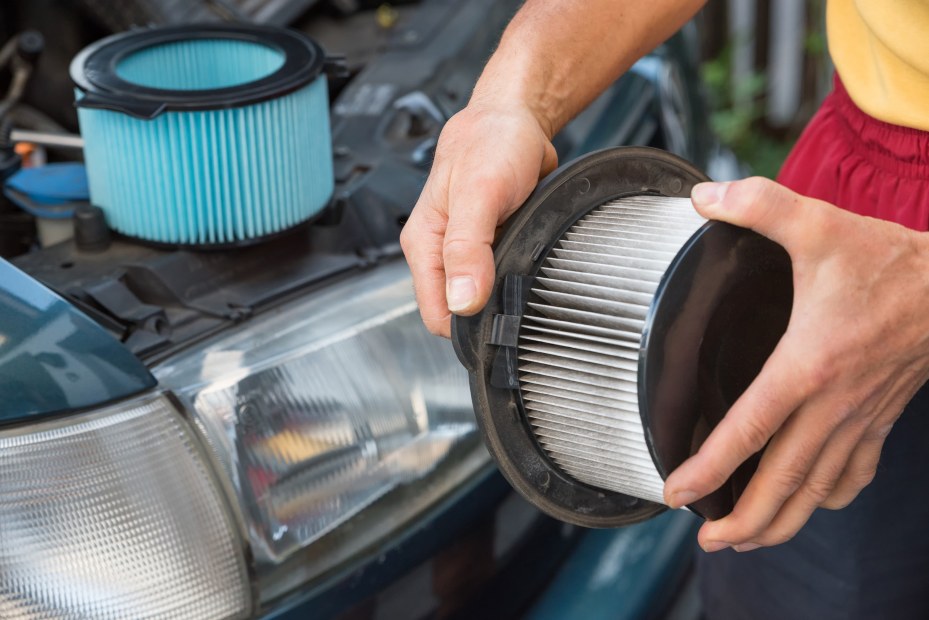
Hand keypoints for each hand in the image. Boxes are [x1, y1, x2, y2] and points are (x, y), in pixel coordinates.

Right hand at [400, 103, 557, 336]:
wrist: (515, 119)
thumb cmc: (491, 144)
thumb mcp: (477, 195)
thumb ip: (467, 249)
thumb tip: (462, 301)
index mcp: (424, 244)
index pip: (436, 314)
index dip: (466, 325)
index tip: (498, 317)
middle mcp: (441, 252)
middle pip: (460, 310)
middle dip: (488, 311)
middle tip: (519, 291)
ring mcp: (466, 251)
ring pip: (482, 297)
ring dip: (504, 293)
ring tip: (525, 270)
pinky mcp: (490, 246)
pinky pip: (502, 278)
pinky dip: (516, 276)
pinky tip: (529, 260)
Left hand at [663, 177, 928, 552]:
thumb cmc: (887, 259)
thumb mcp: (817, 225)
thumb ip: (756, 206)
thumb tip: (698, 196)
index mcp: (806, 366)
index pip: (747, 430)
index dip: (708, 467)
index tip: (675, 491)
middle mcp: (833, 405)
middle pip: (783, 481)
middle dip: (743, 520)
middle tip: (706, 541)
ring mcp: (861, 419)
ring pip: (818, 489)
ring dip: (781, 520)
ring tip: (745, 540)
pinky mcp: (882, 418)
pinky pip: (856, 473)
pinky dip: (829, 497)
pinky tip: (811, 503)